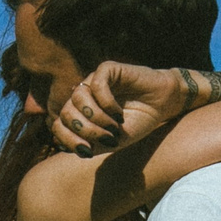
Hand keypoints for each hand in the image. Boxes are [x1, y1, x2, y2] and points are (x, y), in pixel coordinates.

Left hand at [51, 62, 194, 156]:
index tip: (87, 151)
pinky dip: (106, 104)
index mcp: (80, 113)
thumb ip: (88, 144)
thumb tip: (62, 146)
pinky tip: (118, 113)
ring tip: (114, 125)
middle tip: (107, 138)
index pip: (58, 125)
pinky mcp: (108, 69)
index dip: (68, 140)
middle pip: (66, 112)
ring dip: (96, 118)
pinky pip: (96, 85)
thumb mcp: (111, 142)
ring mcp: (94, 81)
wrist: (163, 106)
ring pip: (77, 97)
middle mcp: (83, 96)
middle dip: (85, 131)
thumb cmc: (137, 123)